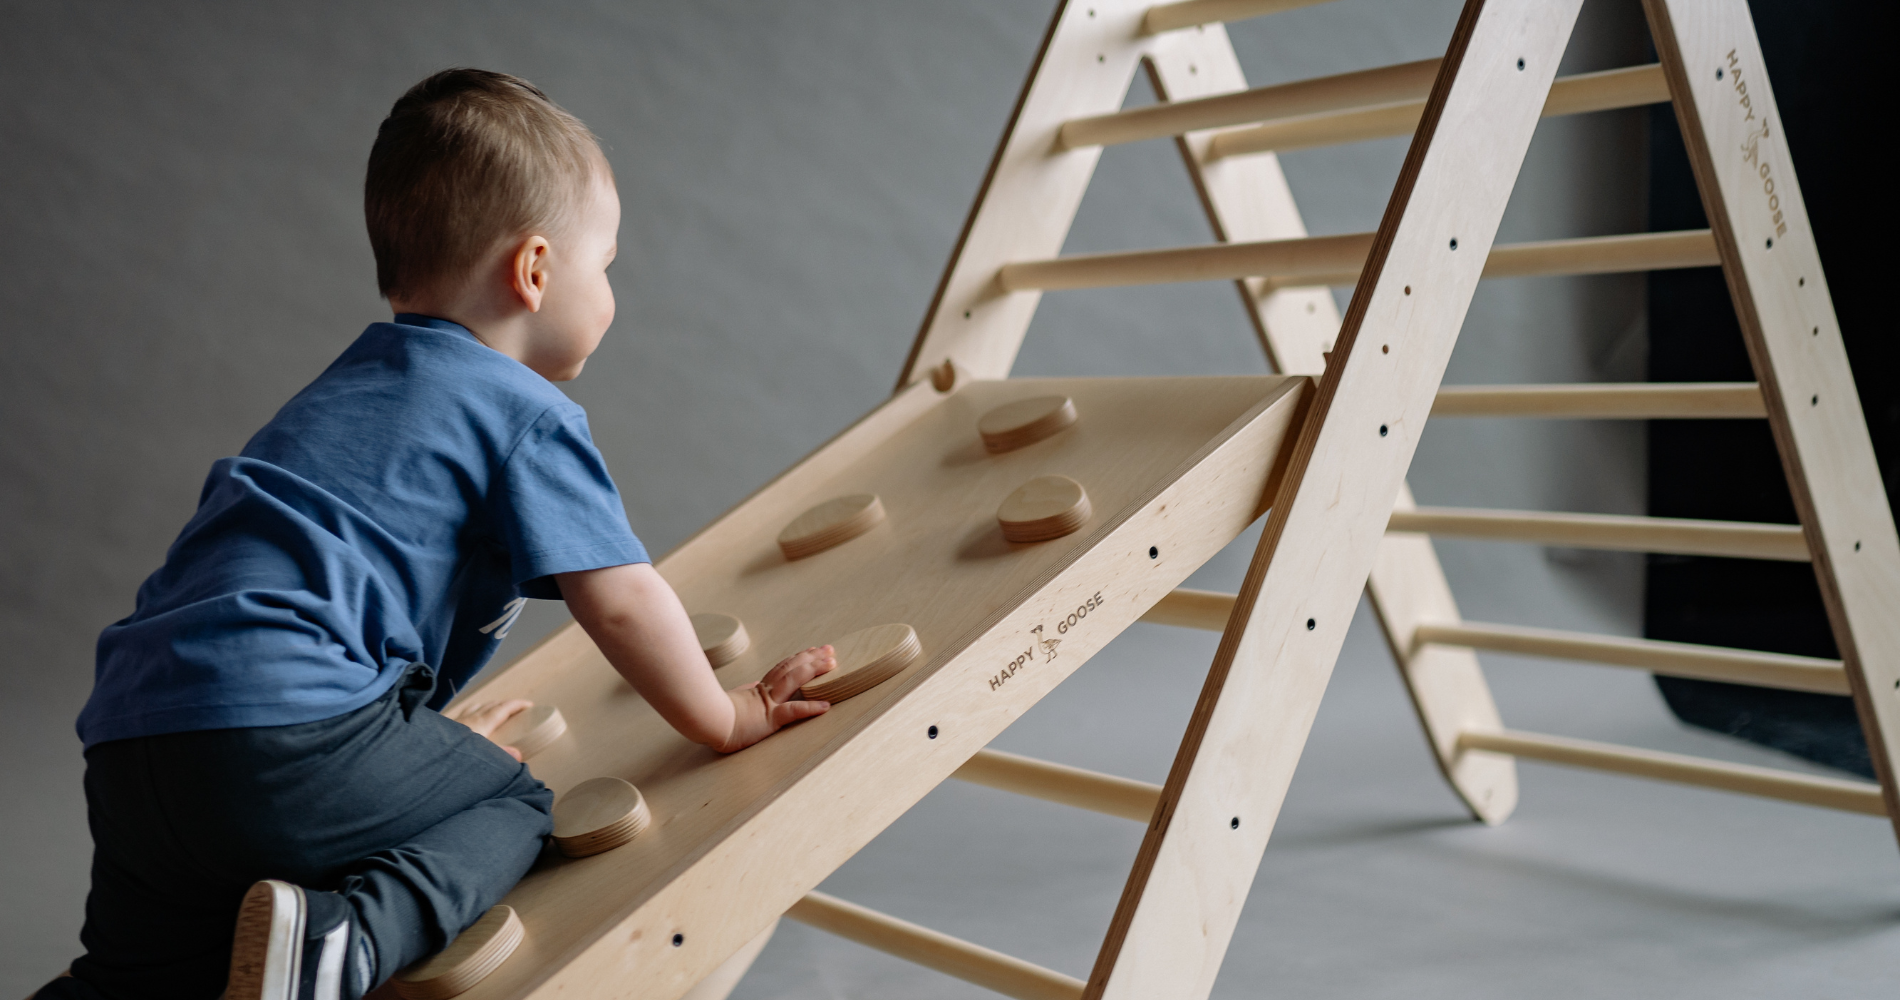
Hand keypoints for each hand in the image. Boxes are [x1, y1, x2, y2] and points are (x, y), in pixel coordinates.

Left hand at [447, 699, 533, 760]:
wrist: (424, 754)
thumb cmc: (454, 756)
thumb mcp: (482, 757)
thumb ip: (501, 755)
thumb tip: (519, 755)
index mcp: (482, 723)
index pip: (504, 708)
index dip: (518, 705)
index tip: (529, 705)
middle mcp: (469, 717)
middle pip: (491, 704)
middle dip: (506, 704)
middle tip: (516, 711)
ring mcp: (457, 720)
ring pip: (477, 706)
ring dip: (490, 706)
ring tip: (495, 713)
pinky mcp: (446, 726)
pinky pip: (464, 713)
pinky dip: (474, 712)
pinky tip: (470, 721)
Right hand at [713, 646, 835, 752]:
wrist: (704, 722)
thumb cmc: (712, 716)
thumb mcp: (732, 701)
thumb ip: (744, 693)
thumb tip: (751, 686)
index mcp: (757, 690)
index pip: (781, 669)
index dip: (798, 659)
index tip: (811, 650)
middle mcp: (765, 693)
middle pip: (792, 668)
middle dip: (812, 658)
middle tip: (829, 649)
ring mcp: (768, 704)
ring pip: (795, 680)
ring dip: (815, 670)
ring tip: (832, 663)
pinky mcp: (769, 719)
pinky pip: (793, 711)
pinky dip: (810, 707)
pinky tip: (826, 706)